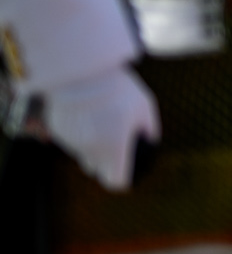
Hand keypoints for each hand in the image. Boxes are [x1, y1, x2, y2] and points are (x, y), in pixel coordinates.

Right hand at [42, 65, 158, 191]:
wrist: (83, 71)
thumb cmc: (120, 89)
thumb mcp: (145, 107)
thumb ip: (150, 129)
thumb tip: (151, 142)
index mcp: (114, 148)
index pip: (116, 181)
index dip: (122, 178)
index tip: (127, 170)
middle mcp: (90, 150)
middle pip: (97, 169)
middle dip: (105, 162)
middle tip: (114, 143)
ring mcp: (71, 142)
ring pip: (83, 154)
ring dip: (91, 146)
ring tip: (100, 120)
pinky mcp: (58, 131)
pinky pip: (70, 140)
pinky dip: (78, 133)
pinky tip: (85, 113)